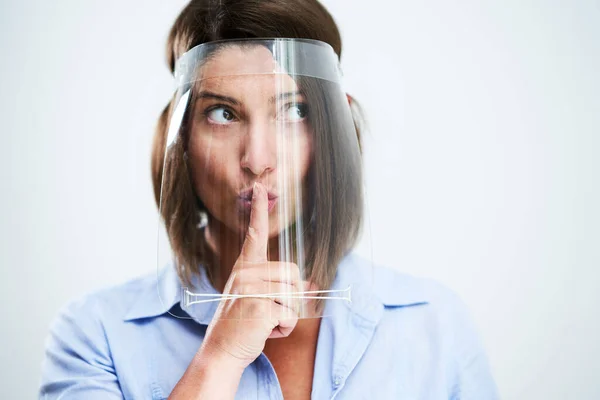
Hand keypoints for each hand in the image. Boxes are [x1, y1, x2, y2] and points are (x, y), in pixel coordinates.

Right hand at [200, 182, 303, 368]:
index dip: (259, 211)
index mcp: (245, 267)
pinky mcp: (258, 306)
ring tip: (266, 323)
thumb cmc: (243, 324)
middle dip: (292, 298)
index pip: (254, 234)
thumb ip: (280, 288)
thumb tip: (313, 283)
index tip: (261, 188)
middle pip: (293, 274)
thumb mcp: (258, 300)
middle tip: (271, 313)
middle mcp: (246, 273)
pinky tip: (265, 331)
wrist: (222, 350)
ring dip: (288, 316)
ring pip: (294, 295)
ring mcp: (250, 288)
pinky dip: (284, 329)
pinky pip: (289, 314)